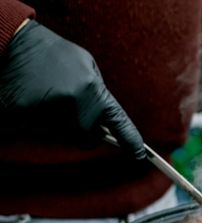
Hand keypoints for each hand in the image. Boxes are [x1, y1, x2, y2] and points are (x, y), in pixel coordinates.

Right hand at [0, 20, 144, 158]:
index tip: (138, 154)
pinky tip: (36, 99)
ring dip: (61, 126)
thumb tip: (106, 118)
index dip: (131, 141)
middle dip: (84, 129)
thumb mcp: (87, 65)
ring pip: (64, 138)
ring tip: (51, 97)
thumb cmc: (54, 53)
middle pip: (87, 138)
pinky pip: (40, 131)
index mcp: (94, 94)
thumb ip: (99, 92)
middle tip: (71, 106)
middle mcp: (77, 109)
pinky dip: (39, 121)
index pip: (119, 125)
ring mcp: (52, 116)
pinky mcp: (28, 119)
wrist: (15, 43)